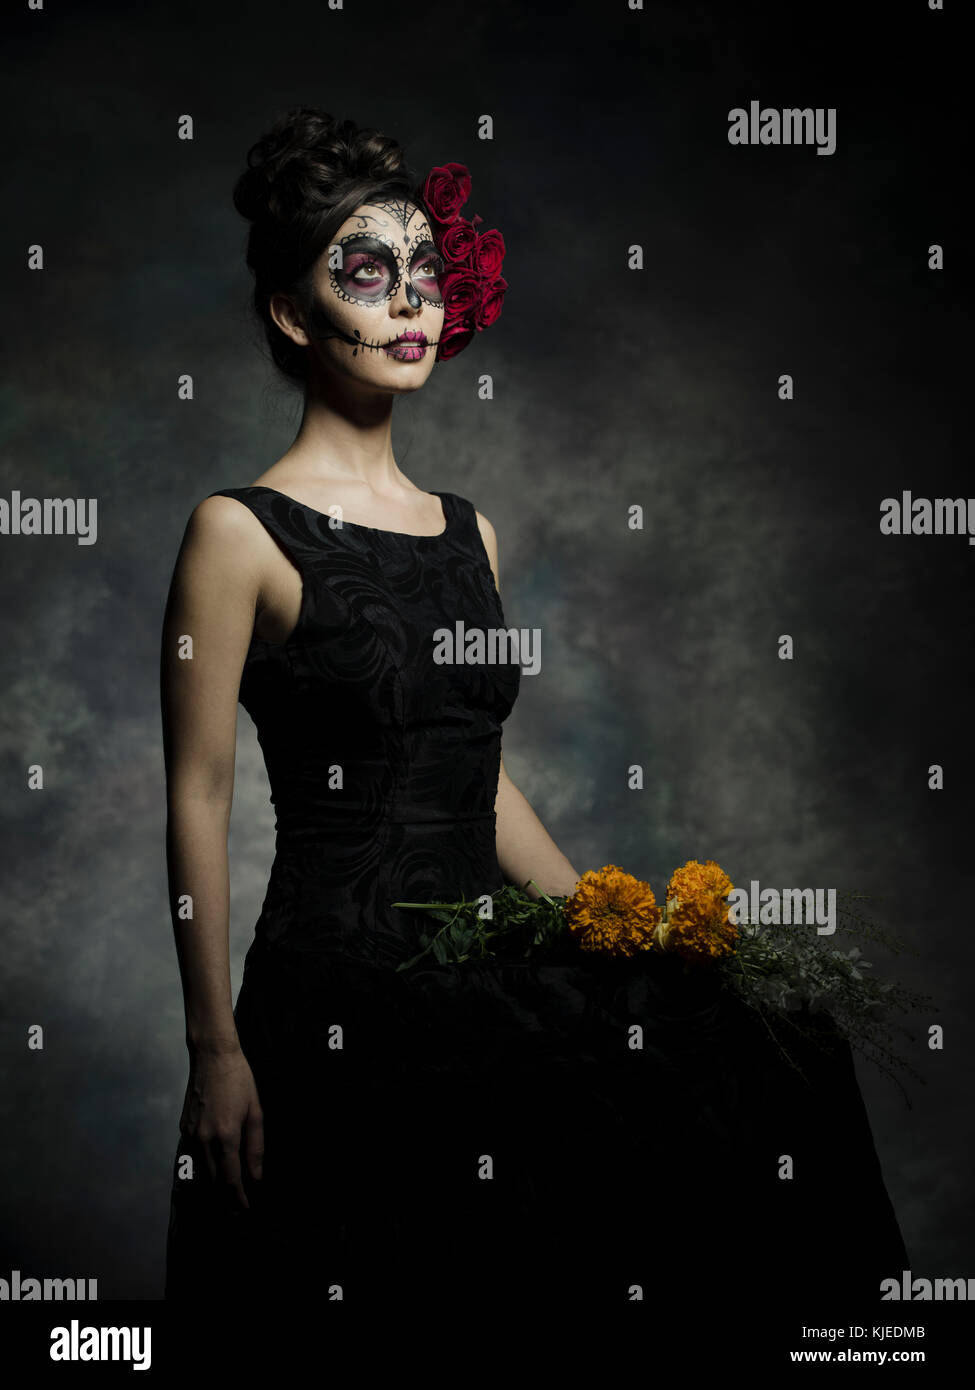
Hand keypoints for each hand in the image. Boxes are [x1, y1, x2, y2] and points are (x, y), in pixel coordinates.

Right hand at [179, 1044, 263, 1209]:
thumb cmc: (239, 1080)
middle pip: (213, 1182)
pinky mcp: (183, 1129)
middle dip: (224, 1199)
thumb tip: (256, 1176)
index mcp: (225, 1136)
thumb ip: (256, 1147)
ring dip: (211, 1189)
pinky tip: (210, 1175)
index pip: (231, 1179)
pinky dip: (199, 1171)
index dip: (238, 1198)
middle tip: (236, 1211)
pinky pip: (190, 1158)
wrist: (212, 1057)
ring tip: (224, 1199)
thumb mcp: (255, 1112)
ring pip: (198, 1173)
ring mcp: (190, 1135)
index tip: (245, 1209)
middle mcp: (203, 1140)